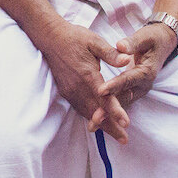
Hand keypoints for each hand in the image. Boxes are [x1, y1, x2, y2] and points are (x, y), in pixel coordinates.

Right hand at [34, 19, 131, 142]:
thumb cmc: (74, 37)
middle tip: (124, 139)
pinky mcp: (66, 91)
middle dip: (110, 127)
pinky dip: (90, 117)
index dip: (115, 111)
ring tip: (115, 135)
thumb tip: (127, 60)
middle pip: (96, 111)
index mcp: (87, 74)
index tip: (126, 123)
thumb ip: (110, 53)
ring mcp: (70, 90)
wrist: (50, 37)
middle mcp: (78, 86)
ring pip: (87, 112)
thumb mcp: (94, 41)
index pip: (103, 97)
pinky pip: (79, 108)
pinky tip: (97, 123)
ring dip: (101, 125)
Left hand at [97, 22, 177, 113]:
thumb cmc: (152, 39)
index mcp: (145, 71)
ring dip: (108, 114)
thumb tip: (120, 46)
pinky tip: (96, 119)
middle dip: (110, 109)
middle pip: (124, 97)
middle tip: (95, 117)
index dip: (115, 85)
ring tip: (93, 123)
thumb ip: (132, 43)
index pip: (128, 80)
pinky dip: (109, 111)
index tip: (101, 90)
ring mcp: (138, 90)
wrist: (162, 44)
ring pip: (122, 103)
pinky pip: (120, 102)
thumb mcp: (144, 37)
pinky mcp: (132, 91)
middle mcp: (143, 84)